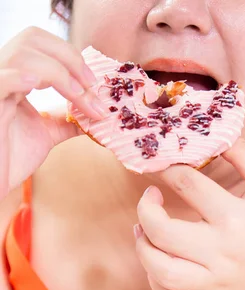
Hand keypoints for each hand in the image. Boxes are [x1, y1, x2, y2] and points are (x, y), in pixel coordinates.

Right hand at [0, 27, 106, 200]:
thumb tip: (96, 114)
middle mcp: (3, 73)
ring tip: (77, 96)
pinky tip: (36, 82)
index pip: (42, 44)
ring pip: (22, 54)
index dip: (71, 57)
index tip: (94, 84)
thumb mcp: (47, 133)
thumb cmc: (13, 156)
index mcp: (16, 75)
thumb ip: (67, 120)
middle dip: (69, 58)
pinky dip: (18, 76)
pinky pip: (0, 79)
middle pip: (33, 38)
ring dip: (58, 72)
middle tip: (91, 86)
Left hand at [135, 138, 244, 289]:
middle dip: (146, 209)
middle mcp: (220, 252)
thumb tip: (214, 137)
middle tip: (149, 197)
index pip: (188, 185)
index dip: (170, 168)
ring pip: (160, 271)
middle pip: (163, 232)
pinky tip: (158, 258)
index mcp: (236, 218)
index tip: (165, 163)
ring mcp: (213, 280)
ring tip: (143, 229)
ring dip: (143, 247)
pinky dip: (154, 278)